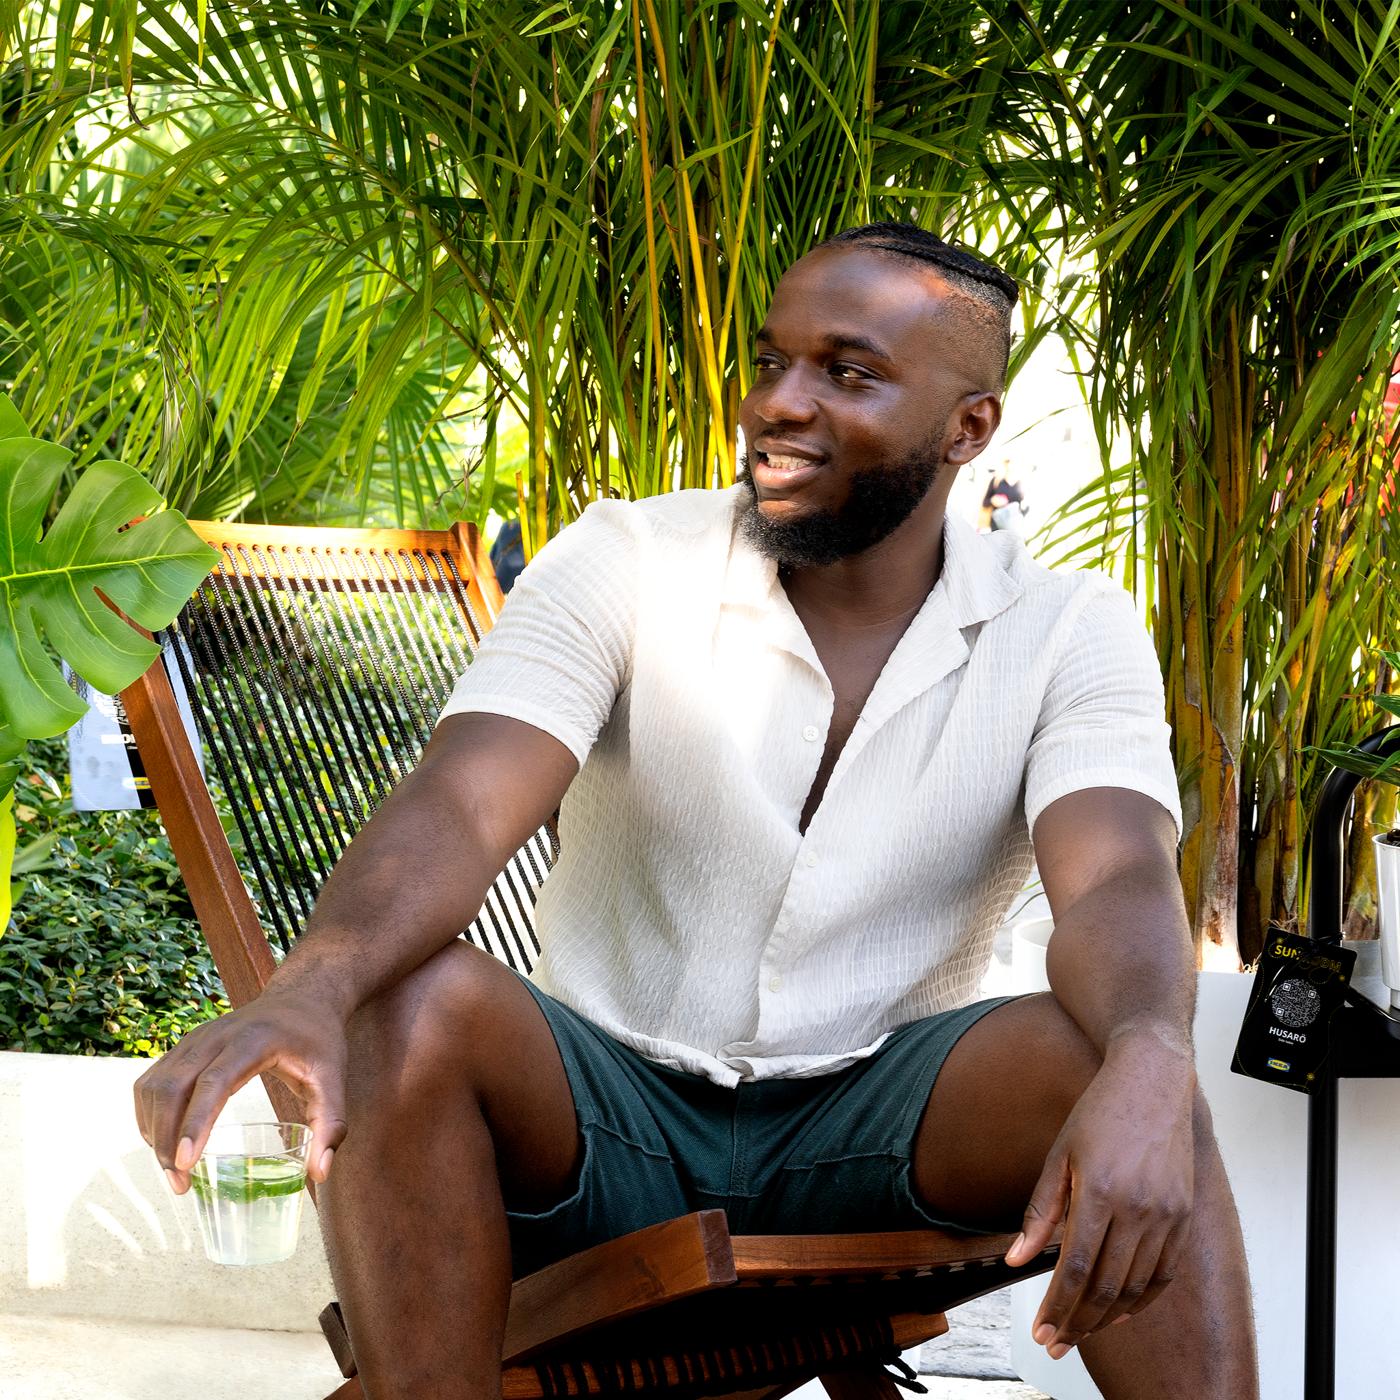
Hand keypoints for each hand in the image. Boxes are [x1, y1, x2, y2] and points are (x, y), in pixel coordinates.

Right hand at [133, 986, 348, 1194]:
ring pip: (155, 1086)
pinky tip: (163, 1140)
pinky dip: (149, 1114)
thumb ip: (332, 1125)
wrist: (302, 997)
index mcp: (254, 1040)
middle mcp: (216, 1035)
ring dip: (153, 1131)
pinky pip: (152, 1081)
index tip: (185, 1163)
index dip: (195, 1123)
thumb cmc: (318, 1040)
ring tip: (174, 1170)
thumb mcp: (334, 1079)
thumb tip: (319, 1173)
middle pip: (172, 1087)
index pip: (214, 1083)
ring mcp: (196, 1038)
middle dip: (166, 1139)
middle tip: (179, 1183)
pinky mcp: (186, 1046)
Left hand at [1004, 1033, 1195, 1356]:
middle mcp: (1139, 1208)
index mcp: (1101, 1191)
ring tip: (1082, 1330)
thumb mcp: (1059, 1156)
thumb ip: (1040, 1213)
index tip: (1043, 1331)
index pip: (1078, 1268)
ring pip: (1138, 1287)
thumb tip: (1016, 1260)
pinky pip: (1165, 1273)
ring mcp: (1167, 1214)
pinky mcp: (1185, 1215)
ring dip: (1109, 1317)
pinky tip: (1121, 1309)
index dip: (1059, 1306)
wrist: (1152, 1081)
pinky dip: (1143, 1299)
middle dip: (1079, 1322)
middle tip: (1057, 1342)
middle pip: (1109, 1287)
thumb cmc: (1101, 1112)